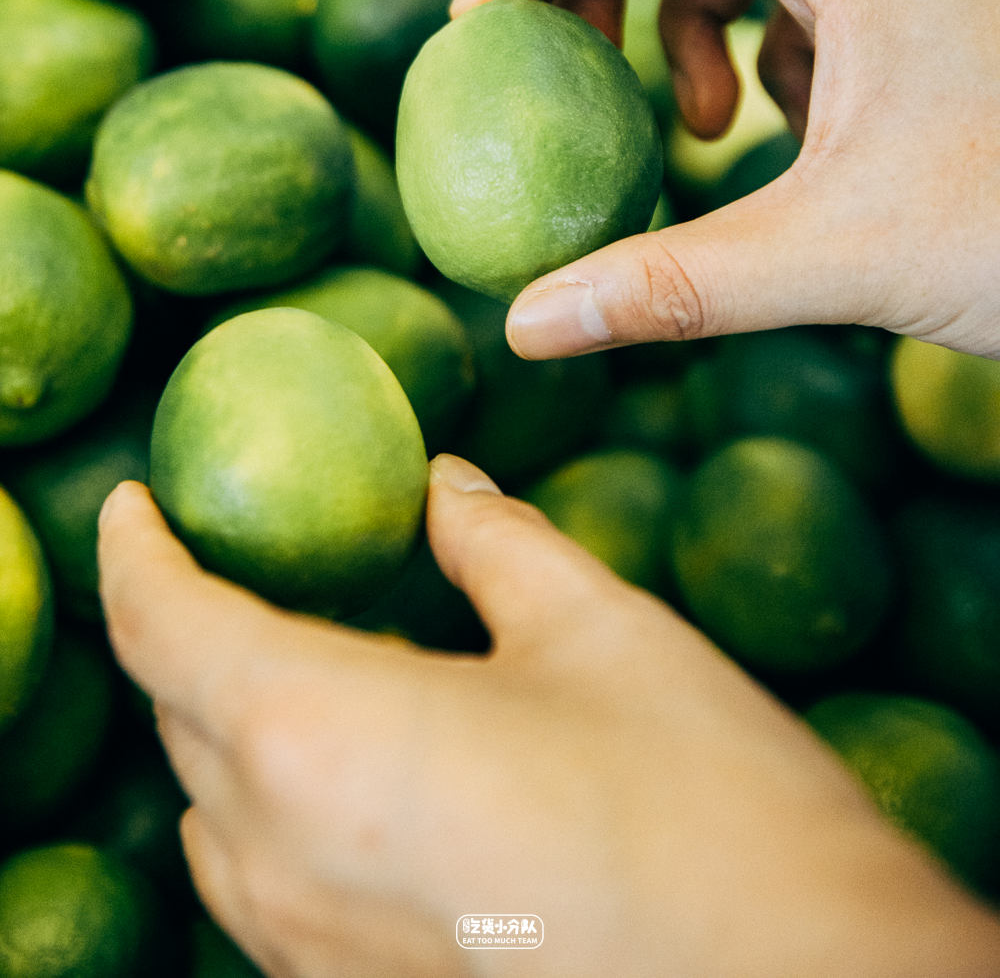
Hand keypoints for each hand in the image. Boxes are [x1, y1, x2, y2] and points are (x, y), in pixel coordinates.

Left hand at [99, 459, 998, 977]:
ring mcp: (308, 953)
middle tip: (237, 558)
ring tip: (297, 654)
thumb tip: (443, 487)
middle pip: (179, 714)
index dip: (135, 547)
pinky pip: (266, 889)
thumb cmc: (696, 803)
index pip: (163, 622)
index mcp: (313, 733)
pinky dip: (274, 807)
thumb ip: (494, 541)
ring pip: (212, 815)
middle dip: (187, 625)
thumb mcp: (596, 627)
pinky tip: (358, 770)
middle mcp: (280, 858)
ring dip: (228, 723)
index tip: (131, 499)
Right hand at [450, 0, 999, 359]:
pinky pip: (803, 5)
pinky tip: (775, 137)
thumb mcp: (835, 261)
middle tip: (560, 58)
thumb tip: (528, 323)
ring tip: (697, 131)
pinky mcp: (924, 26)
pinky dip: (754, 59)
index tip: (485, 19)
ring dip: (686, 28)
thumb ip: (671, 287)